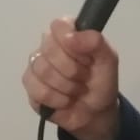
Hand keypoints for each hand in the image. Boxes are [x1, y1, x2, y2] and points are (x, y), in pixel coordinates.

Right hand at [22, 18, 119, 139]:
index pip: (59, 25)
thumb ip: (96, 42)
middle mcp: (48, 44)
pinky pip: (38, 90)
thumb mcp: (109, 61)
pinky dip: (57, 100)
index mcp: (68, 32)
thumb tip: (71, 36)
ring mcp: (36, 64)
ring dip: (67, 86)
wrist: (95, 114)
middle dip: (73, 70)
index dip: (71, 43)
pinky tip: (65, 101)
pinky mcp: (30, 85)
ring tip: (76, 90)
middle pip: (49, 49)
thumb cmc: (101, 83)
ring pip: (43, 70)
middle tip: (84, 78)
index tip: (86, 58)